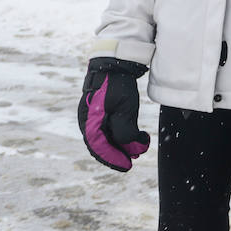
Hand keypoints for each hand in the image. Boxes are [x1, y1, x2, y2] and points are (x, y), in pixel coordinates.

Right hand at [77, 57, 149, 171]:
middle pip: (104, 145)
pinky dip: (125, 136)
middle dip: (120, 153)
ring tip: (141, 146)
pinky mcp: (106, 113)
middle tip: (136, 158)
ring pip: (109, 138)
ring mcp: (97, 118)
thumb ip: (123, 129)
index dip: (113, 159)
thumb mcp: (123, 107)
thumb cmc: (116, 85)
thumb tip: (128, 148)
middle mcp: (90, 123)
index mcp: (89, 122)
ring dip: (124, 145)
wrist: (115, 64)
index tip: (127, 166)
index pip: (99, 147)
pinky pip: (113, 130)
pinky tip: (139, 136)